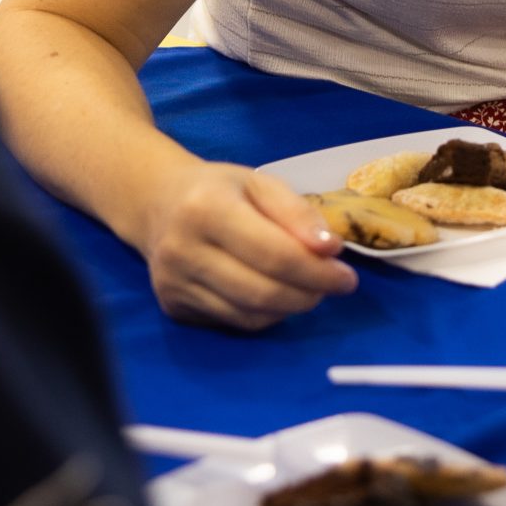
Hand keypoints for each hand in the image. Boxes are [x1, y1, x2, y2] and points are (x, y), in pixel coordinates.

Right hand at [137, 162, 355, 331]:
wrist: (158, 204)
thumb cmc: (219, 190)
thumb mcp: (261, 183)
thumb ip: (297, 213)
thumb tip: (330, 250)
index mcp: (205, 208)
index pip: (274, 254)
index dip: (317, 271)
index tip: (347, 276)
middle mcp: (182, 250)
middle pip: (262, 292)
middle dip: (309, 294)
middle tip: (334, 285)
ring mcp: (173, 284)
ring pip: (250, 316)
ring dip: (291, 307)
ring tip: (308, 289)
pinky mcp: (173, 307)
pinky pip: (234, 322)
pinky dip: (265, 315)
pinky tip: (276, 295)